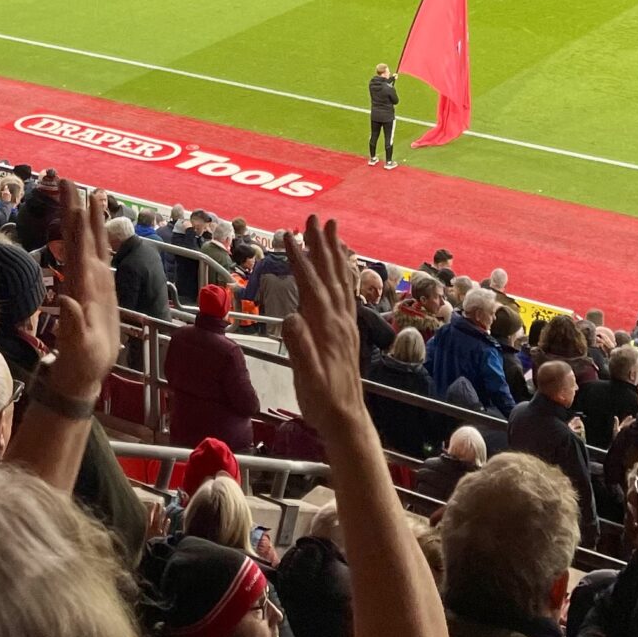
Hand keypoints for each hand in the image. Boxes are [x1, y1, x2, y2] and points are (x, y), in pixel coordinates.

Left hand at [42, 181, 118, 404]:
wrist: (81, 374)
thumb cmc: (81, 363)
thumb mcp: (79, 347)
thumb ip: (74, 324)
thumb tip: (66, 299)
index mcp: (80, 287)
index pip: (77, 247)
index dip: (76, 222)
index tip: (73, 198)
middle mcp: (83, 279)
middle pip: (79, 237)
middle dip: (75, 209)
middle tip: (67, 180)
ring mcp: (91, 282)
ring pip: (90, 243)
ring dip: (88, 218)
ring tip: (90, 194)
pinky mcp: (100, 288)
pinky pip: (100, 255)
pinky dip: (101, 237)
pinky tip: (101, 225)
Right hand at [284, 215, 369, 450]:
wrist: (346, 418)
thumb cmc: (322, 400)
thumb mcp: (307, 377)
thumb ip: (299, 347)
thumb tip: (290, 317)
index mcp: (326, 327)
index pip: (311, 284)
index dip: (299, 258)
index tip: (288, 234)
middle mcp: (340, 319)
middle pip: (329, 274)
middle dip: (321, 245)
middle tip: (315, 218)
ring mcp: (347, 323)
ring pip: (341, 280)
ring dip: (335, 253)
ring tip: (333, 230)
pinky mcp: (349, 331)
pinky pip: (347, 293)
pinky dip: (344, 273)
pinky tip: (342, 267)